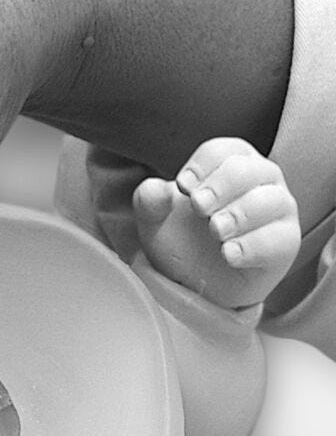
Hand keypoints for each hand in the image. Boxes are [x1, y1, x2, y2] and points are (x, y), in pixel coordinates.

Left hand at [134, 136, 300, 307]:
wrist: (197, 285)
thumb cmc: (182, 241)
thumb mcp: (156, 223)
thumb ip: (149, 203)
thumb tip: (151, 189)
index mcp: (230, 162)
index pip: (222, 150)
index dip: (202, 166)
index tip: (183, 188)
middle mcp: (260, 179)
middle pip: (247, 169)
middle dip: (219, 186)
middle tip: (198, 207)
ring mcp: (278, 209)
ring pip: (270, 200)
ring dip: (239, 214)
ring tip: (216, 231)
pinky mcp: (285, 242)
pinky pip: (279, 238)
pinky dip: (253, 245)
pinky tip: (229, 254)